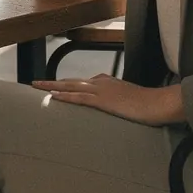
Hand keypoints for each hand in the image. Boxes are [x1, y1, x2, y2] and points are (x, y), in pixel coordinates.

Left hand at [31, 75, 184, 125]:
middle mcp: (101, 82)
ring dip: (52, 86)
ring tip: (36, 87)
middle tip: (36, 83)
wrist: (157, 103)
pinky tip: (53, 96)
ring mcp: (101, 90)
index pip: (81, 82)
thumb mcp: (128, 103)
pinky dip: (65, 95)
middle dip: (52, 82)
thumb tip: (112, 111)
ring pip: (71, 85)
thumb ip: (117, 104)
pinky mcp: (103, 100)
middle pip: (71, 80)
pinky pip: (80, 97)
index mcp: (107, 82)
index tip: (53, 86)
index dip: (66, 84)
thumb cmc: (146, 106)